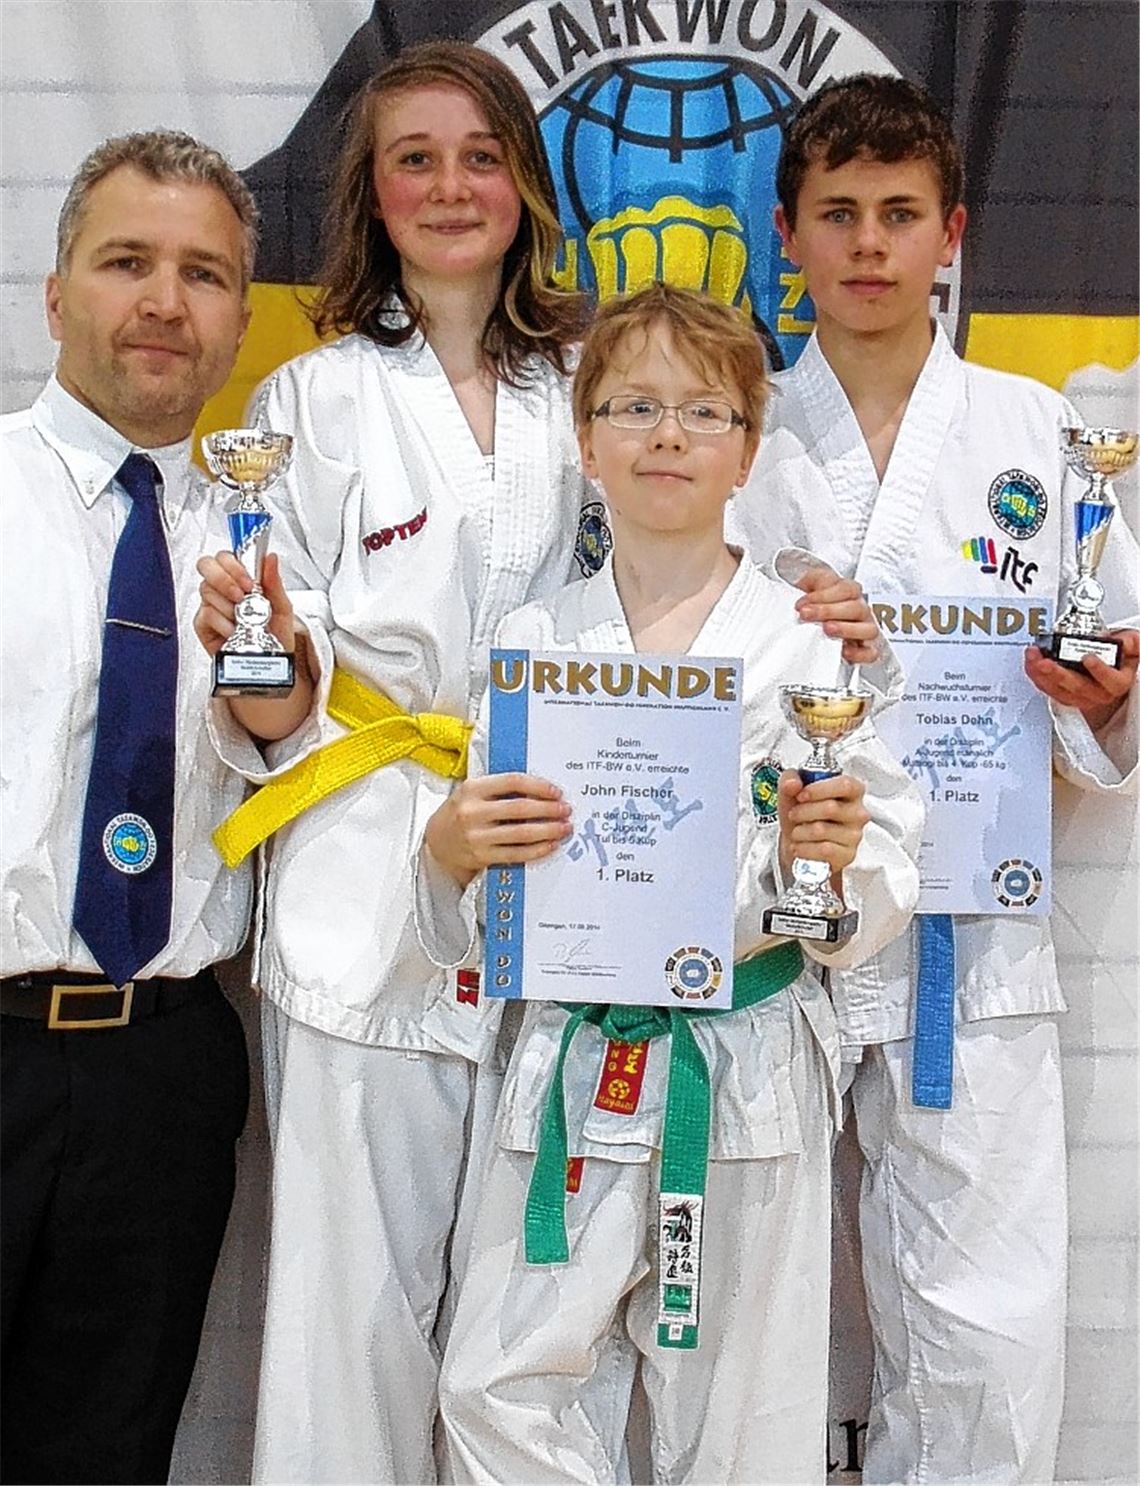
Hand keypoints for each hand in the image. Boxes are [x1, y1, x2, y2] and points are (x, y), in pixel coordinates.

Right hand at [193, 551, 294, 657]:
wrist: (271, 664)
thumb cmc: (276, 637)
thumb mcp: (283, 608)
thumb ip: (275, 582)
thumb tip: (271, 559)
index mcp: (242, 580)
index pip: (226, 557)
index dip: (234, 566)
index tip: (250, 583)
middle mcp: (223, 590)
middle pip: (207, 565)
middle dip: (225, 580)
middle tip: (241, 597)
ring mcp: (212, 605)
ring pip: (207, 590)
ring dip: (229, 606)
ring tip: (244, 621)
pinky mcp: (203, 624)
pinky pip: (206, 614)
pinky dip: (223, 623)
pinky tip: (235, 632)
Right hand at [424, 773, 571, 888]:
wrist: (436, 841)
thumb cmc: (462, 812)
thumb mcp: (473, 793)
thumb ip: (500, 789)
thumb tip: (541, 789)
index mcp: (472, 789)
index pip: (512, 782)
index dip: (538, 786)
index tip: (556, 792)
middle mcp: (472, 812)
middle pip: (520, 809)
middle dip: (548, 810)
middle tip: (566, 810)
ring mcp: (476, 836)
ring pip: (521, 834)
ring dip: (548, 831)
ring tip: (564, 828)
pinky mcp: (481, 856)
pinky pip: (516, 854)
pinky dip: (537, 850)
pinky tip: (550, 845)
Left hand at [777, 770, 869, 883]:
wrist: (797, 842)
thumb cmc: (801, 813)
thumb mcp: (792, 791)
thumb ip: (789, 779)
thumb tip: (792, 784)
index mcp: (852, 790)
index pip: (845, 785)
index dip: (819, 789)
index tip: (801, 795)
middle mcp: (858, 812)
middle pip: (830, 808)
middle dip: (803, 812)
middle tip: (793, 815)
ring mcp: (855, 835)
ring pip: (822, 830)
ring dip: (800, 831)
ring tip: (796, 831)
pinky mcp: (848, 855)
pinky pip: (823, 850)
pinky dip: (804, 848)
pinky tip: (799, 845)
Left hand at [794, 565, 880, 663]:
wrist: (817, 623)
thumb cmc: (816, 605)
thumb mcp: (810, 585)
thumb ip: (805, 578)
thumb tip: (793, 573)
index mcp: (850, 592)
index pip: (846, 589)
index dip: (823, 595)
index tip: (801, 603)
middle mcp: (861, 610)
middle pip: (856, 607)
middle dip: (828, 611)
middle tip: (806, 615)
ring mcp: (866, 629)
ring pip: (868, 628)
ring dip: (846, 629)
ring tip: (826, 629)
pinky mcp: (867, 650)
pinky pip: (871, 653)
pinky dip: (860, 653)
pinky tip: (844, 651)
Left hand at [1024, 630, 1137, 731]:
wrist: (1111, 667)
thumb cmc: (1121, 656)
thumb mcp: (1133, 645)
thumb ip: (1129, 642)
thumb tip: (1120, 640)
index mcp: (1118, 682)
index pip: (1111, 681)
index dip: (1100, 670)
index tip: (1089, 657)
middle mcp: (1099, 693)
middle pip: (1078, 687)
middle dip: (1058, 673)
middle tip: (1045, 661)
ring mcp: (1080, 697)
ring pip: (1059, 692)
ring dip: (1042, 675)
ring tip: (1033, 658)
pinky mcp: (1063, 695)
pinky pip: (1048, 690)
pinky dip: (1037, 676)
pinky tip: (1031, 664)